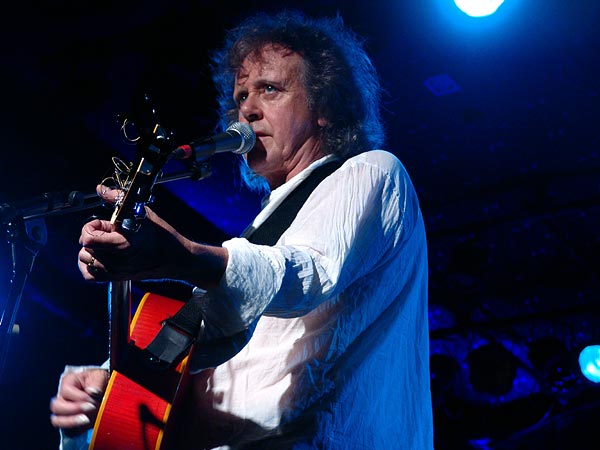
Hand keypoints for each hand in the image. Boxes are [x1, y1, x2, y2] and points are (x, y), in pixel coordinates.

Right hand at [50, 368, 108, 433]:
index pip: (66, 391)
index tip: (93, 399)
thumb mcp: (99, 376)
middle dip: (73, 409)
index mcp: (68, 382)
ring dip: (72, 422)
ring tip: (86, 420)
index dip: (79, 397)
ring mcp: (64, 411)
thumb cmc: (98, 380)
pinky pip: (68, 431)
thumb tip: (92, 392)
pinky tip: (88, 425)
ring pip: (57, 420)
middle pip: (56, 407)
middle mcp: (62, 397)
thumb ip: (96, 383)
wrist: (102, 388)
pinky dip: (77, 429)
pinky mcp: (71, 422)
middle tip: (90, 408)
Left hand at [79, 185, 227, 285]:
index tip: (104, 224)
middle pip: (85, 248)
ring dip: (91, 249)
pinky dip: (89, 265)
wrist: (174, 257)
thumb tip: (102, 189)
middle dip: (93, 236)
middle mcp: (116, 260)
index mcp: (122, 244)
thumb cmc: (161, 235)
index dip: (91, 227)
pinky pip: (90, 275)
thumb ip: (118, 199)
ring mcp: (115, 271)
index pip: (87, 238)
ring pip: (85, 260)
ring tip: (105, 243)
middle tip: (109, 232)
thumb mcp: (142, 212)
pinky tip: (98, 256)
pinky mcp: (116, 278)